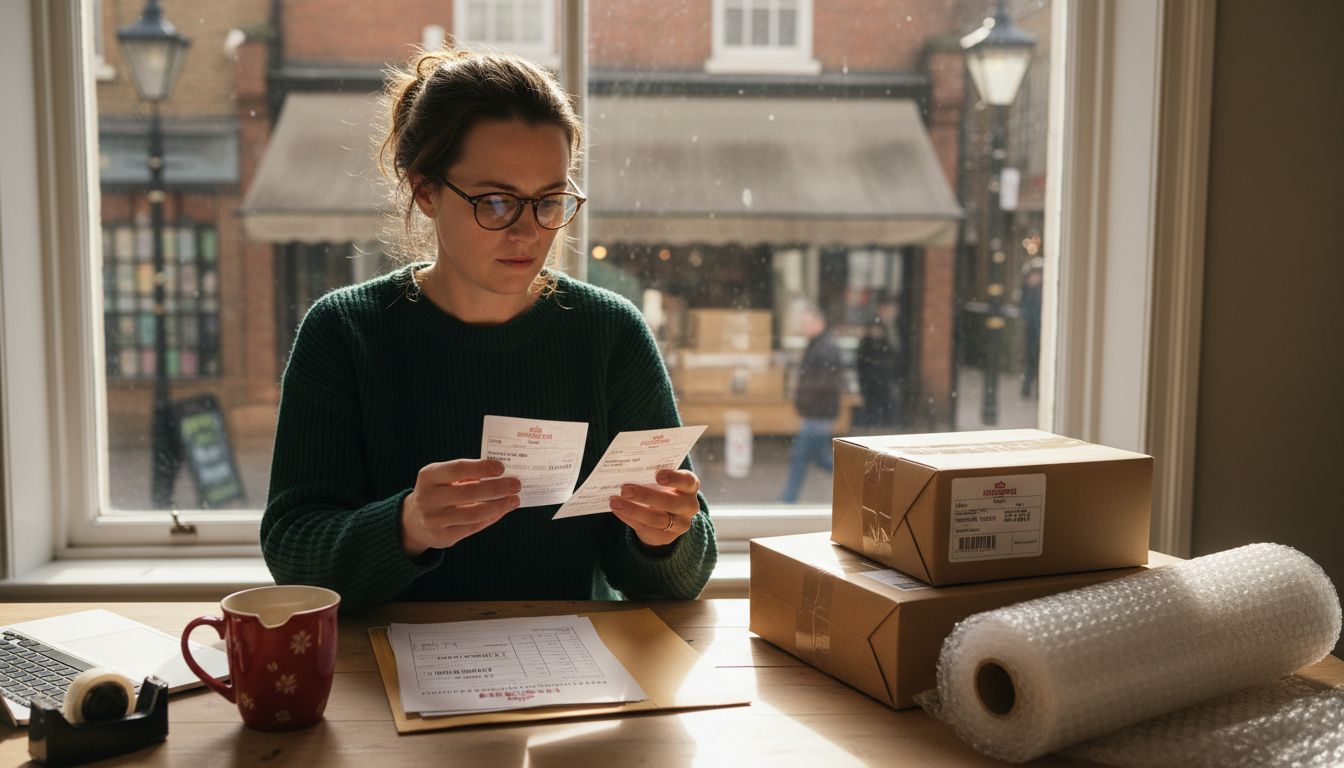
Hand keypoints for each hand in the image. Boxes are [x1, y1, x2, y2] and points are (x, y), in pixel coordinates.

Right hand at [400, 459, 520, 557]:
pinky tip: (502, 510)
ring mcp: (434, 520)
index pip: (457, 469)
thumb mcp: (443, 477)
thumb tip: (502, 474)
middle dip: (496, 488)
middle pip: (468, 493)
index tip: (501, 467)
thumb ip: (467, 474)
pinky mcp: (443, 537)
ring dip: (499, 506)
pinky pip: (473, 527)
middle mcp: (428, 498)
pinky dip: (492, 517)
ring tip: (514, 499)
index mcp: (429, 476)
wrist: (414, 521)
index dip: (481, 468)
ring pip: (474, 513)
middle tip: (516, 484)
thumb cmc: (438, 492)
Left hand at [609, 468, 700, 547]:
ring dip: (633, 510)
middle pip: (670, 502)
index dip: (674, 478)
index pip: (688, 481)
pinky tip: (617, 509)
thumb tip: (627, 471)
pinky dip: (629, 518)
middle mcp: (689, 506)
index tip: (657, 475)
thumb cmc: (663, 491)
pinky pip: (646, 528)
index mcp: (690, 487)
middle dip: (646, 495)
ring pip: (657, 519)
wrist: (669, 518)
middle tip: (625, 489)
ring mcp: (679, 524)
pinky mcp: (666, 537)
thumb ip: (652, 477)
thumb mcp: (664, 483)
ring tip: (615, 501)